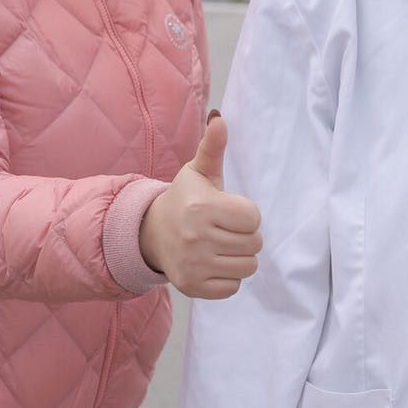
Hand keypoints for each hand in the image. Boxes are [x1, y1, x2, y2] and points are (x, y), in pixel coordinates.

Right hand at [140, 112, 262, 299]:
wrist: (153, 231)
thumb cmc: (186, 198)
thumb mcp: (199, 171)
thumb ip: (213, 146)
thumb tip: (219, 119)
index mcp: (202, 207)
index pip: (253, 218)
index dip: (245, 213)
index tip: (228, 210)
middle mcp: (196, 237)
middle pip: (254, 243)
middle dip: (245, 235)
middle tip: (224, 229)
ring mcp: (193, 264)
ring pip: (248, 267)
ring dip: (240, 257)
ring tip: (221, 245)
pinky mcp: (192, 286)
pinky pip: (233, 287)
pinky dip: (228, 277)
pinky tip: (213, 262)